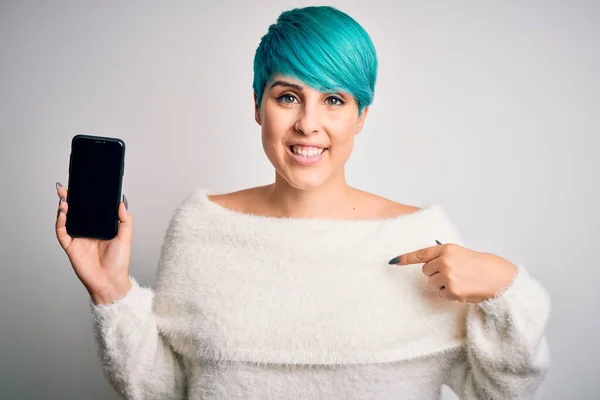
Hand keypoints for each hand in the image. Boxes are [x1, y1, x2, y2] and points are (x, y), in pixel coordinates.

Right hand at [55, 182, 132, 304]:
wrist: (110, 281)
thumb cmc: (119, 262)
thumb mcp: (125, 237)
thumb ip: (125, 219)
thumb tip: (122, 201)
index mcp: (100, 227)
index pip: (90, 209)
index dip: (84, 198)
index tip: (82, 186)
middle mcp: (87, 230)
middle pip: (75, 211)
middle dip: (69, 199)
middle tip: (65, 187)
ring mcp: (78, 238)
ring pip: (66, 219)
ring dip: (63, 208)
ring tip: (64, 197)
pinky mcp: (70, 246)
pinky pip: (62, 232)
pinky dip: (60, 222)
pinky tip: (63, 213)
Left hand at [389, 241, 517, 302]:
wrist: (497, 277)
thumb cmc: (479, 265)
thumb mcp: (460, 254)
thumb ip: (443, 256)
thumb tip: (426, 264)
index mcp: (446, 249)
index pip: (421, 253)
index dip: (405, 258)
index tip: (393, 261)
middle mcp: (445, 261)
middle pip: (425, 271)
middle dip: (435, 273)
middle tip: (453, 273)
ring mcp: (447, 276)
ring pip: (432, 283)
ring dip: (442, 284)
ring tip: (459, 281)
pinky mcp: (451, 290)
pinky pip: (441, 294)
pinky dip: (449, 293)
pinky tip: (461, 289)